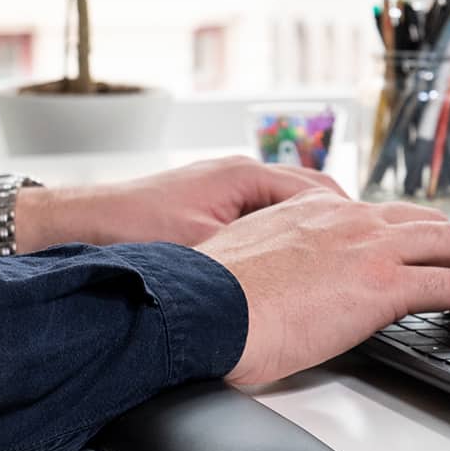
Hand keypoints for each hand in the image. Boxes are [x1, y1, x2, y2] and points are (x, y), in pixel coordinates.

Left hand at [14, 156, 345, 252]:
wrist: (79, 224)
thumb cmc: (131, 228)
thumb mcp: (198, 246)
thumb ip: (248, 252)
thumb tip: (288, 274)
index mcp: (243, 177)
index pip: (318, 193)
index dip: (348, 220)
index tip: (370, 243)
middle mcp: (239, 176)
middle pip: (312, 197)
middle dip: (340, 224)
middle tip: (363, 253)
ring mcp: (226, 191)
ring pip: (289, 209)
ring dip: (313, 232)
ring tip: (336, 261)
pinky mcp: (212, 209)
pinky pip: (265, 219)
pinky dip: (285, 238)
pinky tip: (290, 266)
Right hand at [194, 189, 449, 384]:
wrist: (200, 307)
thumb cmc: (208, 297)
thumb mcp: (243, 260)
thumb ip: (272, 259)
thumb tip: (273, 284)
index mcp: (312, 210)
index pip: (377, 214)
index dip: (404, 237)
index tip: (410, 259)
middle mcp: (347, 219)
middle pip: (424, 220)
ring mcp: (369, 247)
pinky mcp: (383, 285)